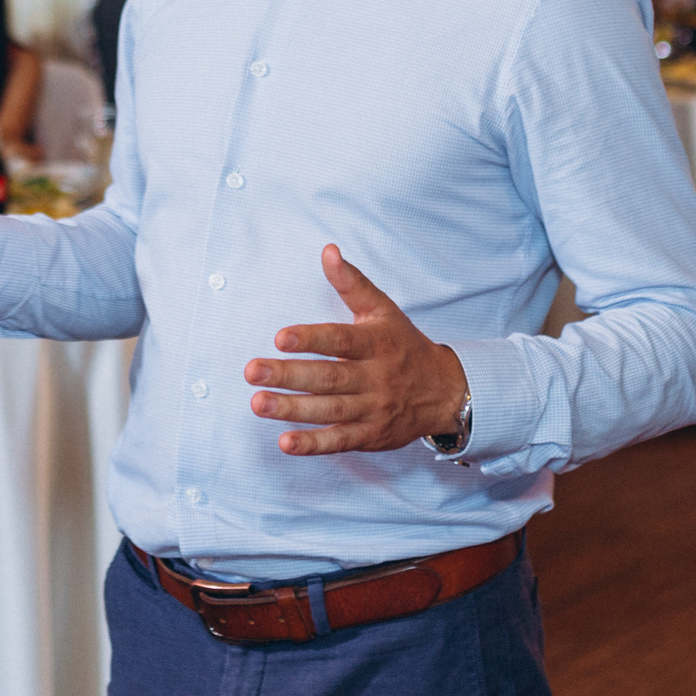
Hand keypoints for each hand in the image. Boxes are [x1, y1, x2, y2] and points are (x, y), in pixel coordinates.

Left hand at [245, 244, 470, 456]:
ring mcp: (373, 409)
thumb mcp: (383, 310)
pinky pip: (340, 441)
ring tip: (258, 403)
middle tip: (251, 371)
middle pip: (329, 377)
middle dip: (288, 375)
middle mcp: (375, 377)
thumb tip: (328, 250)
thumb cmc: (404, 345)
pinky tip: (285, 442)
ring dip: (292, 409)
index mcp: (375, 343)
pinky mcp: (371, 435)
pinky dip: (313, 444)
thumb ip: (352, 282)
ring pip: (330, 410)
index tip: (279, 338)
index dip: (311, 339)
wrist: (445, 391)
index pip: (340, 340)